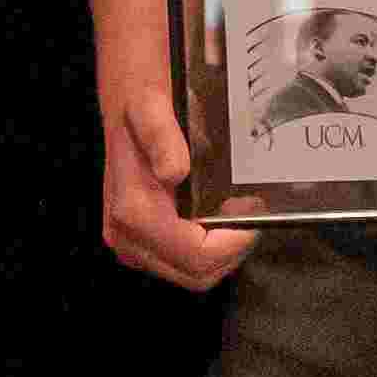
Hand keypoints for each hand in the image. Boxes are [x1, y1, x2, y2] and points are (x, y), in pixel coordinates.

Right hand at [100, 49, 259, 291]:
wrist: (124, 101)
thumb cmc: (141, 102)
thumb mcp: (152, 105)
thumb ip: (162, 136)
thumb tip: (174, 171)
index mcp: (133, 211)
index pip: (195, 256)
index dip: (233, 243)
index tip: (252, 210)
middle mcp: (127, 236)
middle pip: (196, 275)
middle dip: (231, 249)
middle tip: (249, 211)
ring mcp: (131, 243)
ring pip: (191, 274)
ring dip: (221, 250)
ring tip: (236, 211)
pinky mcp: (139, 243)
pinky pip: (182, 263)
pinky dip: (208, 248)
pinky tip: (217, 216)